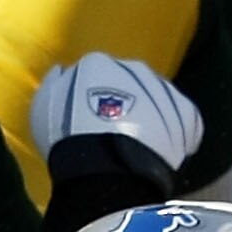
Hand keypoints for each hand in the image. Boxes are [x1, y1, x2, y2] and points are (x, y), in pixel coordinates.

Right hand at [30, 52, 204, 177]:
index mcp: (97, 63)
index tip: (89, 123)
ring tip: (139, 150)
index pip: (96, 77)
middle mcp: (133, 68)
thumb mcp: (44, 109)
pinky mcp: (187, 112)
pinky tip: (161, 154)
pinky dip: (175, 134)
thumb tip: (62, 71)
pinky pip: (182, 121)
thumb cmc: (68, 140)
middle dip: (126, 106)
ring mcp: (164, 88)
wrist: (107, 168)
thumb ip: (55, 85)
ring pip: (157, 102)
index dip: (92, 102)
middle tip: (115, 136)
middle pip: (130, 86)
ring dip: (151, 120)